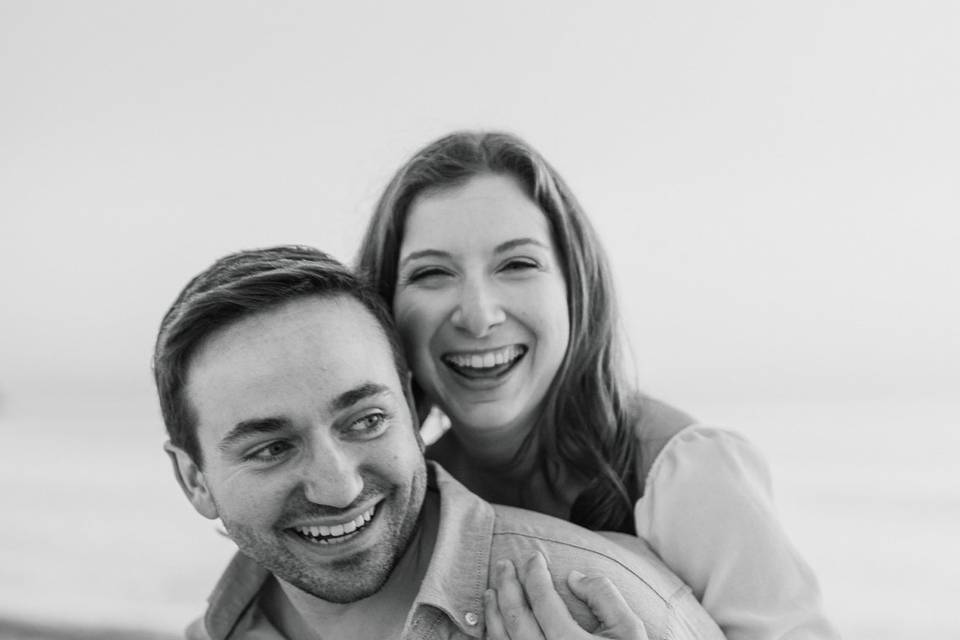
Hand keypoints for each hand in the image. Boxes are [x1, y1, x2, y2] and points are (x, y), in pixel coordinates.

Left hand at [483, 552, 648, 639]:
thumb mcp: (628, 628)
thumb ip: (603, 596)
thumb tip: (572, 576)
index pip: (543, 599)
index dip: (535, 573)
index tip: (534, 556)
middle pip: (516, 617)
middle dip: (507, 585)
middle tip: (504, 564)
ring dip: (493, 612)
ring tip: (492, 590)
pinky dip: (494, 636)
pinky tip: (495, 624)